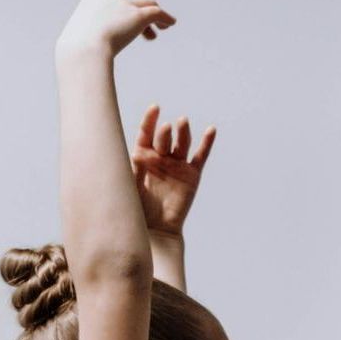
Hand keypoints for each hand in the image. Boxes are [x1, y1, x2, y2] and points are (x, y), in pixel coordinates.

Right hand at [57, 0, 175, 62]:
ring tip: (164, 28)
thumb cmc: (77, 52)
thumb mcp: (80, 41)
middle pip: (134, 1)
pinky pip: (157, 14)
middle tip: (149, 34)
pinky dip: (166, 18)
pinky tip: (170, 23)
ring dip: (157, 17)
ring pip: (148, 6)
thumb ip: (90, 39)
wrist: (84, 50)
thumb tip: (95, 50)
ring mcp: (125, 4)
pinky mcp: (138, 15)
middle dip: (142, 12)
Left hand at [131, 105, 216, 234]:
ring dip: (183, 132)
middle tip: (166, 128)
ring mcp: (177, 165)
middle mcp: (160, 158)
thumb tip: (134, 152)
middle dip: (165, 132)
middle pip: (164, 138)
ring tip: (182, 122)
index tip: (154, 108)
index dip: (150, 120)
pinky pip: (201, 156)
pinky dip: (206, 143)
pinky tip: (211, 130)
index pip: (146, 133)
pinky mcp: (192, 175)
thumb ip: (132, 169)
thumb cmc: (136, 209)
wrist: (155, 230)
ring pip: (182, 143)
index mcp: (143, 156)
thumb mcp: (129, 185)